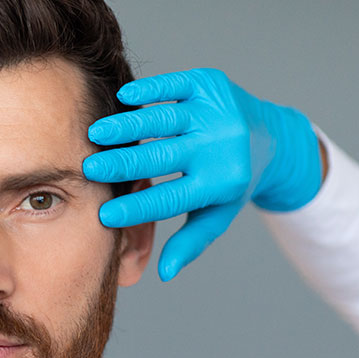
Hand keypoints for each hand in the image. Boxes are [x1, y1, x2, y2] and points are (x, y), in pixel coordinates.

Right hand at [83, 67, 322, 280]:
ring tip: (96, 133)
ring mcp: (216, 111)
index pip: (172, 198)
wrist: (270, 136)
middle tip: (88, 168)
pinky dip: (150, 90)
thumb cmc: (231, 182)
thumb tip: (165, 273)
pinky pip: (176, 85)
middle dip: (123, 163)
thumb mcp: (216, 215)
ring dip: (128, 125)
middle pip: (164, 156)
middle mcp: (221, 146)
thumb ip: (190, 243)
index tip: (104, 215)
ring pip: (165, 118)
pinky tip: (124, 97)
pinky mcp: (210, 84)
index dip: (138, 209)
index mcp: (221, 182)